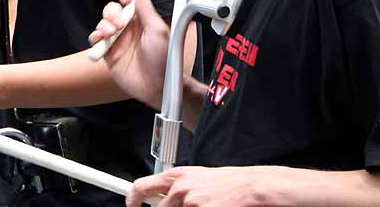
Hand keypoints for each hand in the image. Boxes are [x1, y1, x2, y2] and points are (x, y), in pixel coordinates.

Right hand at [88, 0, 169, 109]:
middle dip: (112, 12)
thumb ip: (147, 11)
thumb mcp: (159, 32)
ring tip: (111, 32)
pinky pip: (95, 39)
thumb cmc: (164, 61)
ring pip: (103, 22)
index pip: (131, 1)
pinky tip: (102, 39)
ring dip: (104, 24)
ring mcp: (118, 40)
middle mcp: (129, 28)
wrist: (157, 86)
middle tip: (119, 22)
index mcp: (142, 21)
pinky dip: (95, 36)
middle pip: (113, 9)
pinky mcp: (108, 53)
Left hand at [128, 166, 282, 206]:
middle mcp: (180, 188)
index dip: (132, 199)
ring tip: (204, 205)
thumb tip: (159, 197)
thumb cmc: (224, 183)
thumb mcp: (195, 177)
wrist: (247, 187)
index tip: (131, 205)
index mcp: (176, 176)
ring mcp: (190, 203)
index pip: (142, 186)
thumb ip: (175, 186)